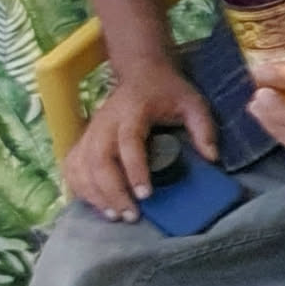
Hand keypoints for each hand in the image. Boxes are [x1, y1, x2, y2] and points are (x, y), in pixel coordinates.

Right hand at [63, 64, 217, 217]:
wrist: (140, 70)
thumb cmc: (167, 90)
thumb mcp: (192, 102)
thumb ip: (203, 128)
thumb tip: (212, 158)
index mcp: (133, 111)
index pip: (128, 142)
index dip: (135, 170)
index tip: (145, 195)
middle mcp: (107, 121)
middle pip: (99, 159)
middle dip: (112, 191)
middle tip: (131, 215)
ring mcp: (92, 130)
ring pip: (82, 165)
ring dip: (94, 193)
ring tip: (114, 215)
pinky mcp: (85, 138)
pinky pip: (72, 165)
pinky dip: (79, 186)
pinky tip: (95, 204)